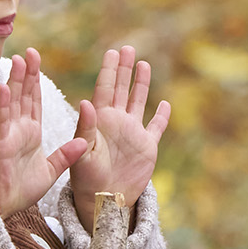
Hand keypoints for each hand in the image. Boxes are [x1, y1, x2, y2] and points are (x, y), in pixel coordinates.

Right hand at [0, 48, 86, 216]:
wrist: (2, 206)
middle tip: (30, 51)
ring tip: (19, 59)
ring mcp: (8, 134)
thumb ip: (66, 156)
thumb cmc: (20, 190)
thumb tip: (83, 143)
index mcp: (30, 133)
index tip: (37, 62)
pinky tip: (4, 86)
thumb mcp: (51, 171)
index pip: (34, 101)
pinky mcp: (0, 144)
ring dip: (15, 80)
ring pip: (12, 101)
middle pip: (23, 95)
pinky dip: (3, 103)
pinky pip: (2, 121)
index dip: (35, 81)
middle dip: (27, 73)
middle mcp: (18, 129)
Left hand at [69, 44, 171, 228]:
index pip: (104, 88)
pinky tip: (165, 103)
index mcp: (99, 120)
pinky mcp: (147, 146)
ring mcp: (132, 132)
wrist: (103, 200)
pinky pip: (156, 127)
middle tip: (127, 48)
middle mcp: (116, 122)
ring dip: (141, 84)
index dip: (109, 70)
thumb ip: (84, 128)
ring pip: (138, 102)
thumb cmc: (86, 178)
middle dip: (124, 69)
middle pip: (121, 89)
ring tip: (142, 64)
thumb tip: (85, 102)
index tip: (112, 52)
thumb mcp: (82, 152)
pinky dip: (162, 115)